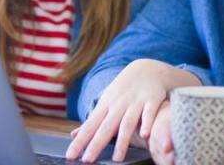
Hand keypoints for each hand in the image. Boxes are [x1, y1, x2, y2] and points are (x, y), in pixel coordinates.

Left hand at [65, 59, 199, 162]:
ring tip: (117, 158)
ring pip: (128, 123)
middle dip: (96, 144)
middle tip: (87, 160)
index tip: (70, 156)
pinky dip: (147, 122)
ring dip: (122, 140)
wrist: (146, 68)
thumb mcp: (105, 103)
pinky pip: (150, 112)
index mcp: (105, 107)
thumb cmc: (123, 91)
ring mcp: (135, 102)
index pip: (90, 126)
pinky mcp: (152, 99)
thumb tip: (73, 135)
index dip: (80, 141)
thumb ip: (92, 121)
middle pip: (106, 127)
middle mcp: (118, 105)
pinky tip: (145, 135)